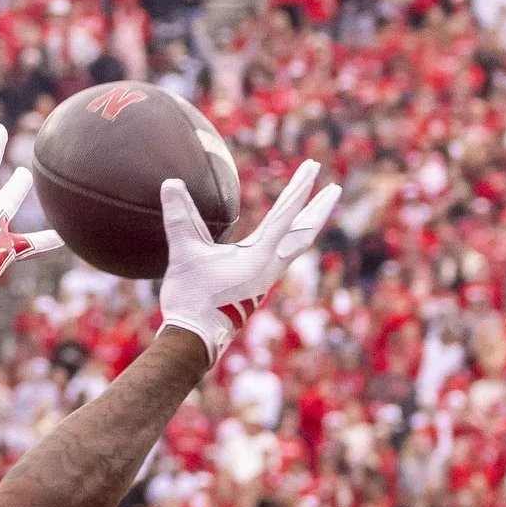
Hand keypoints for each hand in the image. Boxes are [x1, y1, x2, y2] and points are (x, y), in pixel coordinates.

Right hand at [157, 158, 338, 360]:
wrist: (195, 338)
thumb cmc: (191, 298)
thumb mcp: (183, 254)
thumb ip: (179, 218)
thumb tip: (170, 183)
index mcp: (258, 256)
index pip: (285, 214)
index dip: (299, 188)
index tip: (313, 168)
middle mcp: (270, 266)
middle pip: (304, 232)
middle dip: (319, 209)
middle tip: (336, 189)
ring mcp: (267, 276)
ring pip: (298, 245)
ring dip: (310, 224)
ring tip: (321, 208)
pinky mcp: (260, 284)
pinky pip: (285, 256)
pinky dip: (294, 240)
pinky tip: (289, 238)